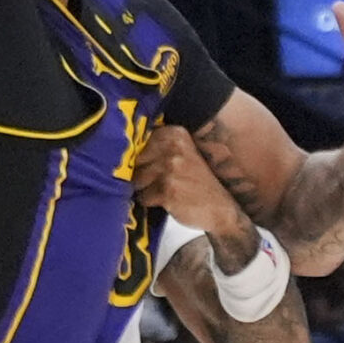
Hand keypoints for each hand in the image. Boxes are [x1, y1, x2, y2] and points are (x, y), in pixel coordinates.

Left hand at [132, 125, 245, 242]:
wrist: (221, 208)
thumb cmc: (197, 182)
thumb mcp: (182, 155)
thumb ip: (158, 148)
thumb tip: (122, 152)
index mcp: (175, 134)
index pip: (139, 141)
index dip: (137, 156)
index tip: (146, 165)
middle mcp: (173, 147)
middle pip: (135, 161)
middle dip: (140, 174)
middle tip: (157, 182)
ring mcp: (170, 168)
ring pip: (136, 180)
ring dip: (144, 190)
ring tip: (163, 192)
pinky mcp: (168, 190)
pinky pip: (143, 197)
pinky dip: (150, 202)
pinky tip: (166, 202)